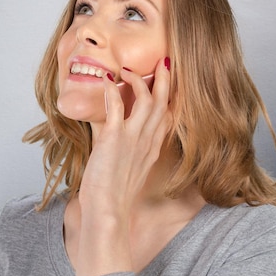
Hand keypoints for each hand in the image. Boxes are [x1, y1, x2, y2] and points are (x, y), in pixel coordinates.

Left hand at [74, 57, 171, 275]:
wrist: (108, 212)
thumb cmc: (113, 194)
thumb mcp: (126, 169)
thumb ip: (123, 149)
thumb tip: (110, 133)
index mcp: (152, 149)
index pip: (167, 116)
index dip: (170, 97)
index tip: (168, 82)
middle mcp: (147, 141)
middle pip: (163, 104)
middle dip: (164, 81)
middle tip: (163, 63)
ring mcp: (133, 139)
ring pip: (147, 101)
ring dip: (138, 81)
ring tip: (128, 69)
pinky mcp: (114, 138)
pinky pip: (116, 106)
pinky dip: (111, 90)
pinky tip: (106, 80)